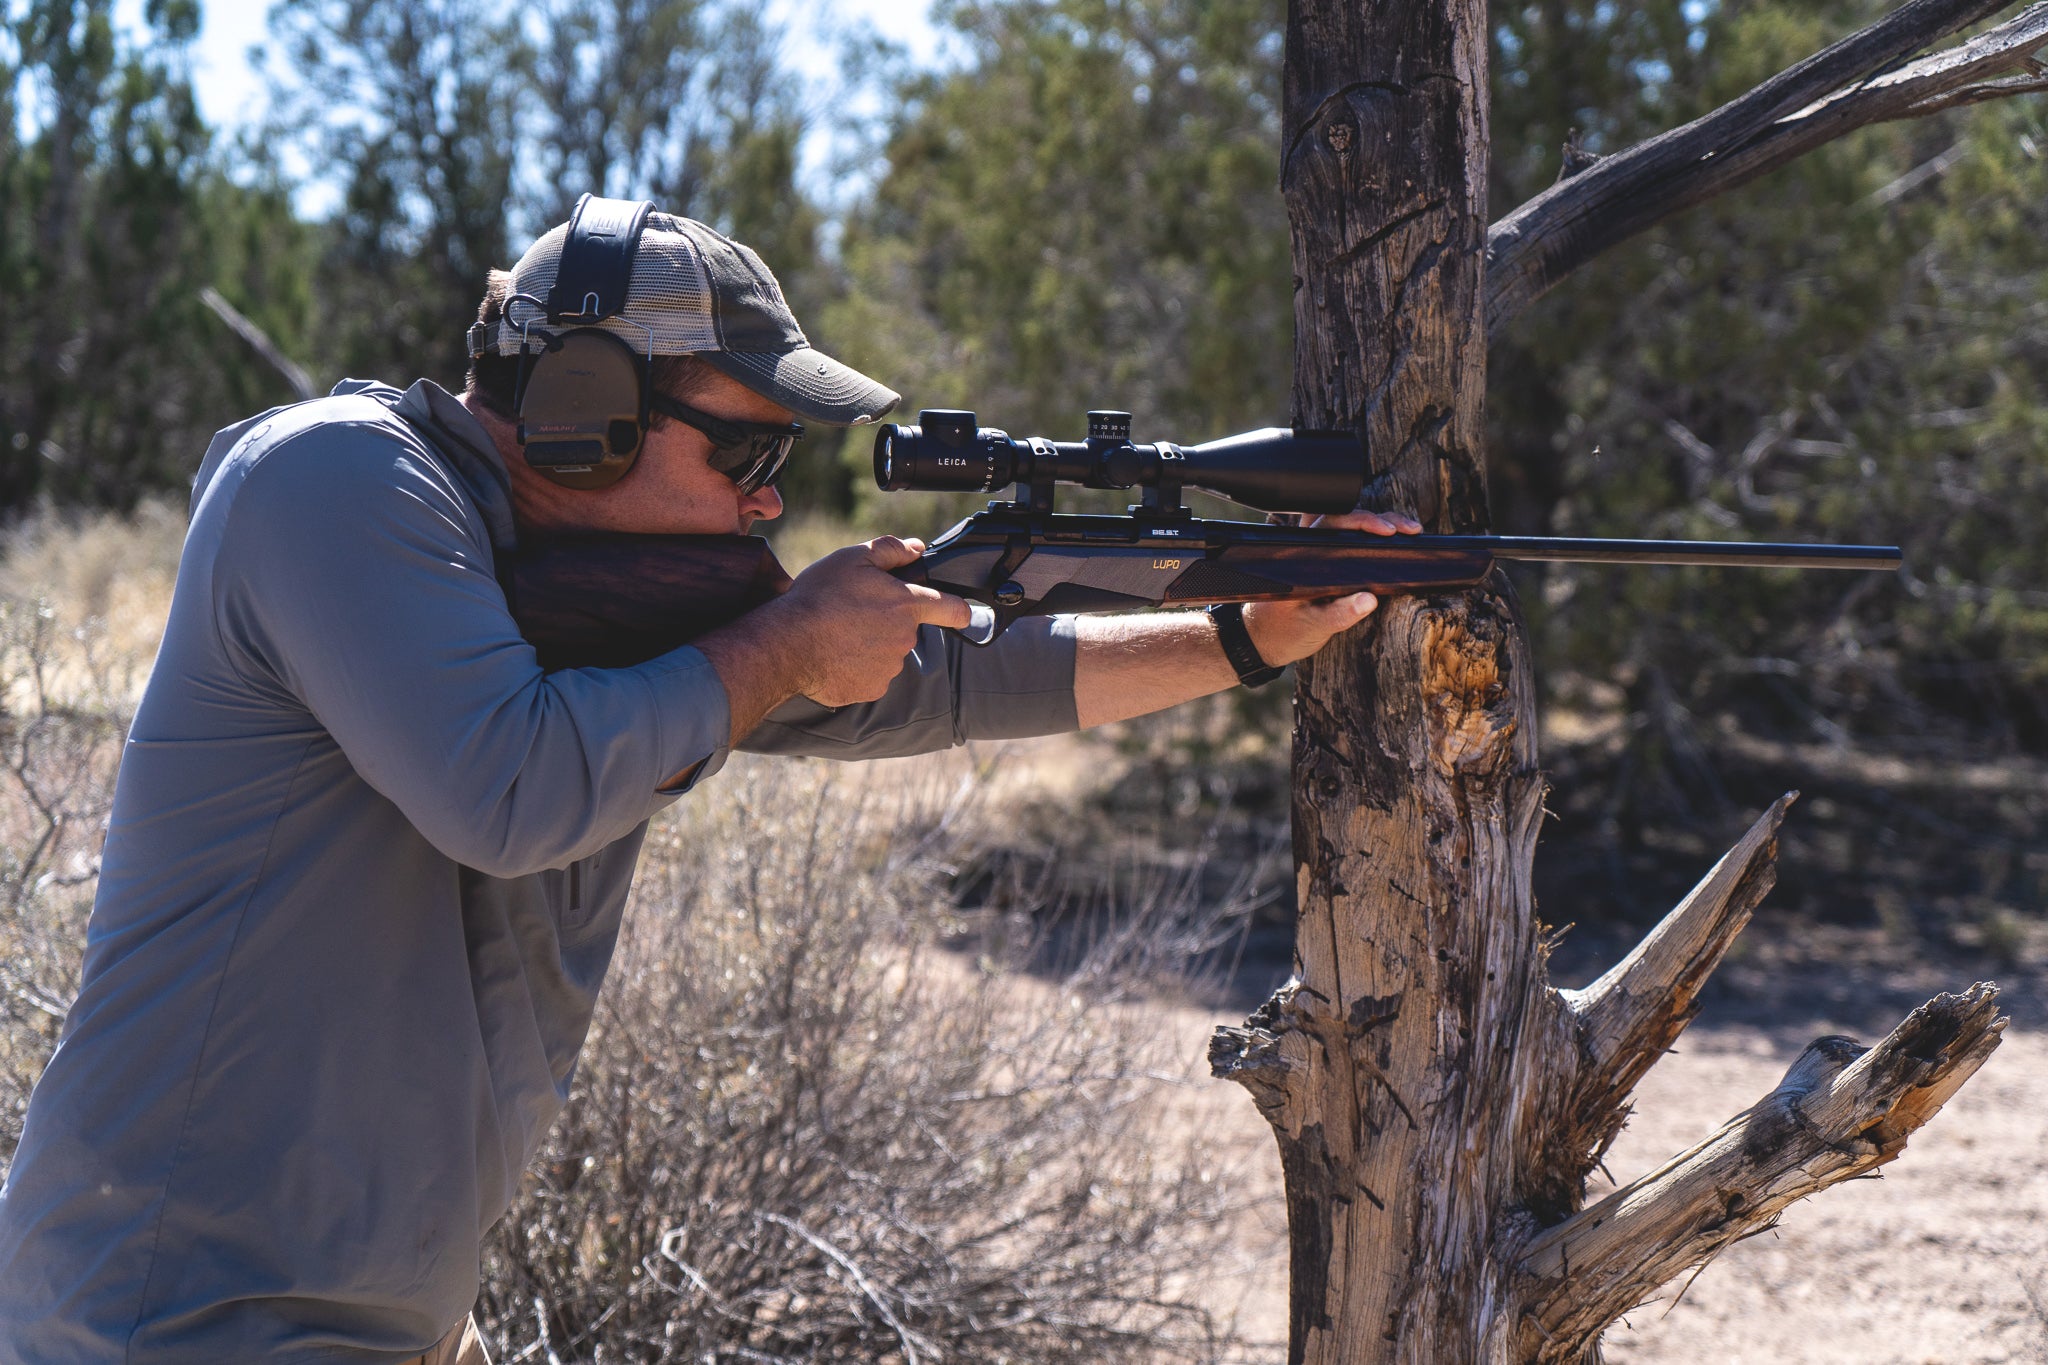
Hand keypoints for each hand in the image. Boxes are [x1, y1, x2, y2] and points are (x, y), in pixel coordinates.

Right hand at [760, 535, 971, 706]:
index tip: (960, 611)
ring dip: (870, 645)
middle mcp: (905, 639)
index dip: (958, 608)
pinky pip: (869, 676)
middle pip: (905, 629)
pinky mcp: (870, 689)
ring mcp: (889, 668)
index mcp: (906, 605)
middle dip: (886, 621)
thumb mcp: (853, 558)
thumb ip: (890, 550)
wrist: (788, 644)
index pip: (952, 608)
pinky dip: (855, 667)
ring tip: (838, 634)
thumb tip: (915, 548)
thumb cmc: (820, 597)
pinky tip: (834, 655)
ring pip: (886, 653)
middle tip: (853, 612)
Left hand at [1241, 509, 1423, 665]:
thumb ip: (1339, 614)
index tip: (1387, 530)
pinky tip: (1395, 543)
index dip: (1361, 522)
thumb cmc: (1281, 632)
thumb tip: (1370, 599)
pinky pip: (1350, 544)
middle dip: (1380, 519)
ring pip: (1348, 528)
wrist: (1260, 642)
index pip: (1331, 524)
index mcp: (1300, 555)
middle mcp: (1307, 548)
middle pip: (1345, 518)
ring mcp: (1317, 555)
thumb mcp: (1312, 626)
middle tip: (1409, 529)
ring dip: (1378, 525)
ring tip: (1409, 532)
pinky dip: (1373, 541)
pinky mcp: (1326, 567)